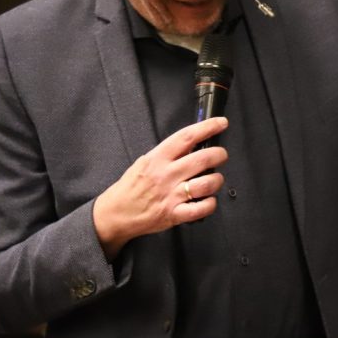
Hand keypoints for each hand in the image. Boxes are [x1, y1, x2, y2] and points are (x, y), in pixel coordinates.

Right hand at [93, 118, 229, 259]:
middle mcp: (166, 175)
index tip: (221, 123)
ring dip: (217, 180)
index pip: (186, 137)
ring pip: (206, 184)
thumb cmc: (132, 186)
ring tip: (215, 179)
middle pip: (202, 159)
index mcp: (158, 158)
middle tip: (221, 155)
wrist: (116, 213)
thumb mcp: (146, 162)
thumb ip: (168, 154)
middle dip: (219, 154)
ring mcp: (171, 195)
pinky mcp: (175, 214)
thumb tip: (193, 143)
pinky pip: (202, 208)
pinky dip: (210, 203)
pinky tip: (208, 200)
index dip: (207, 127)